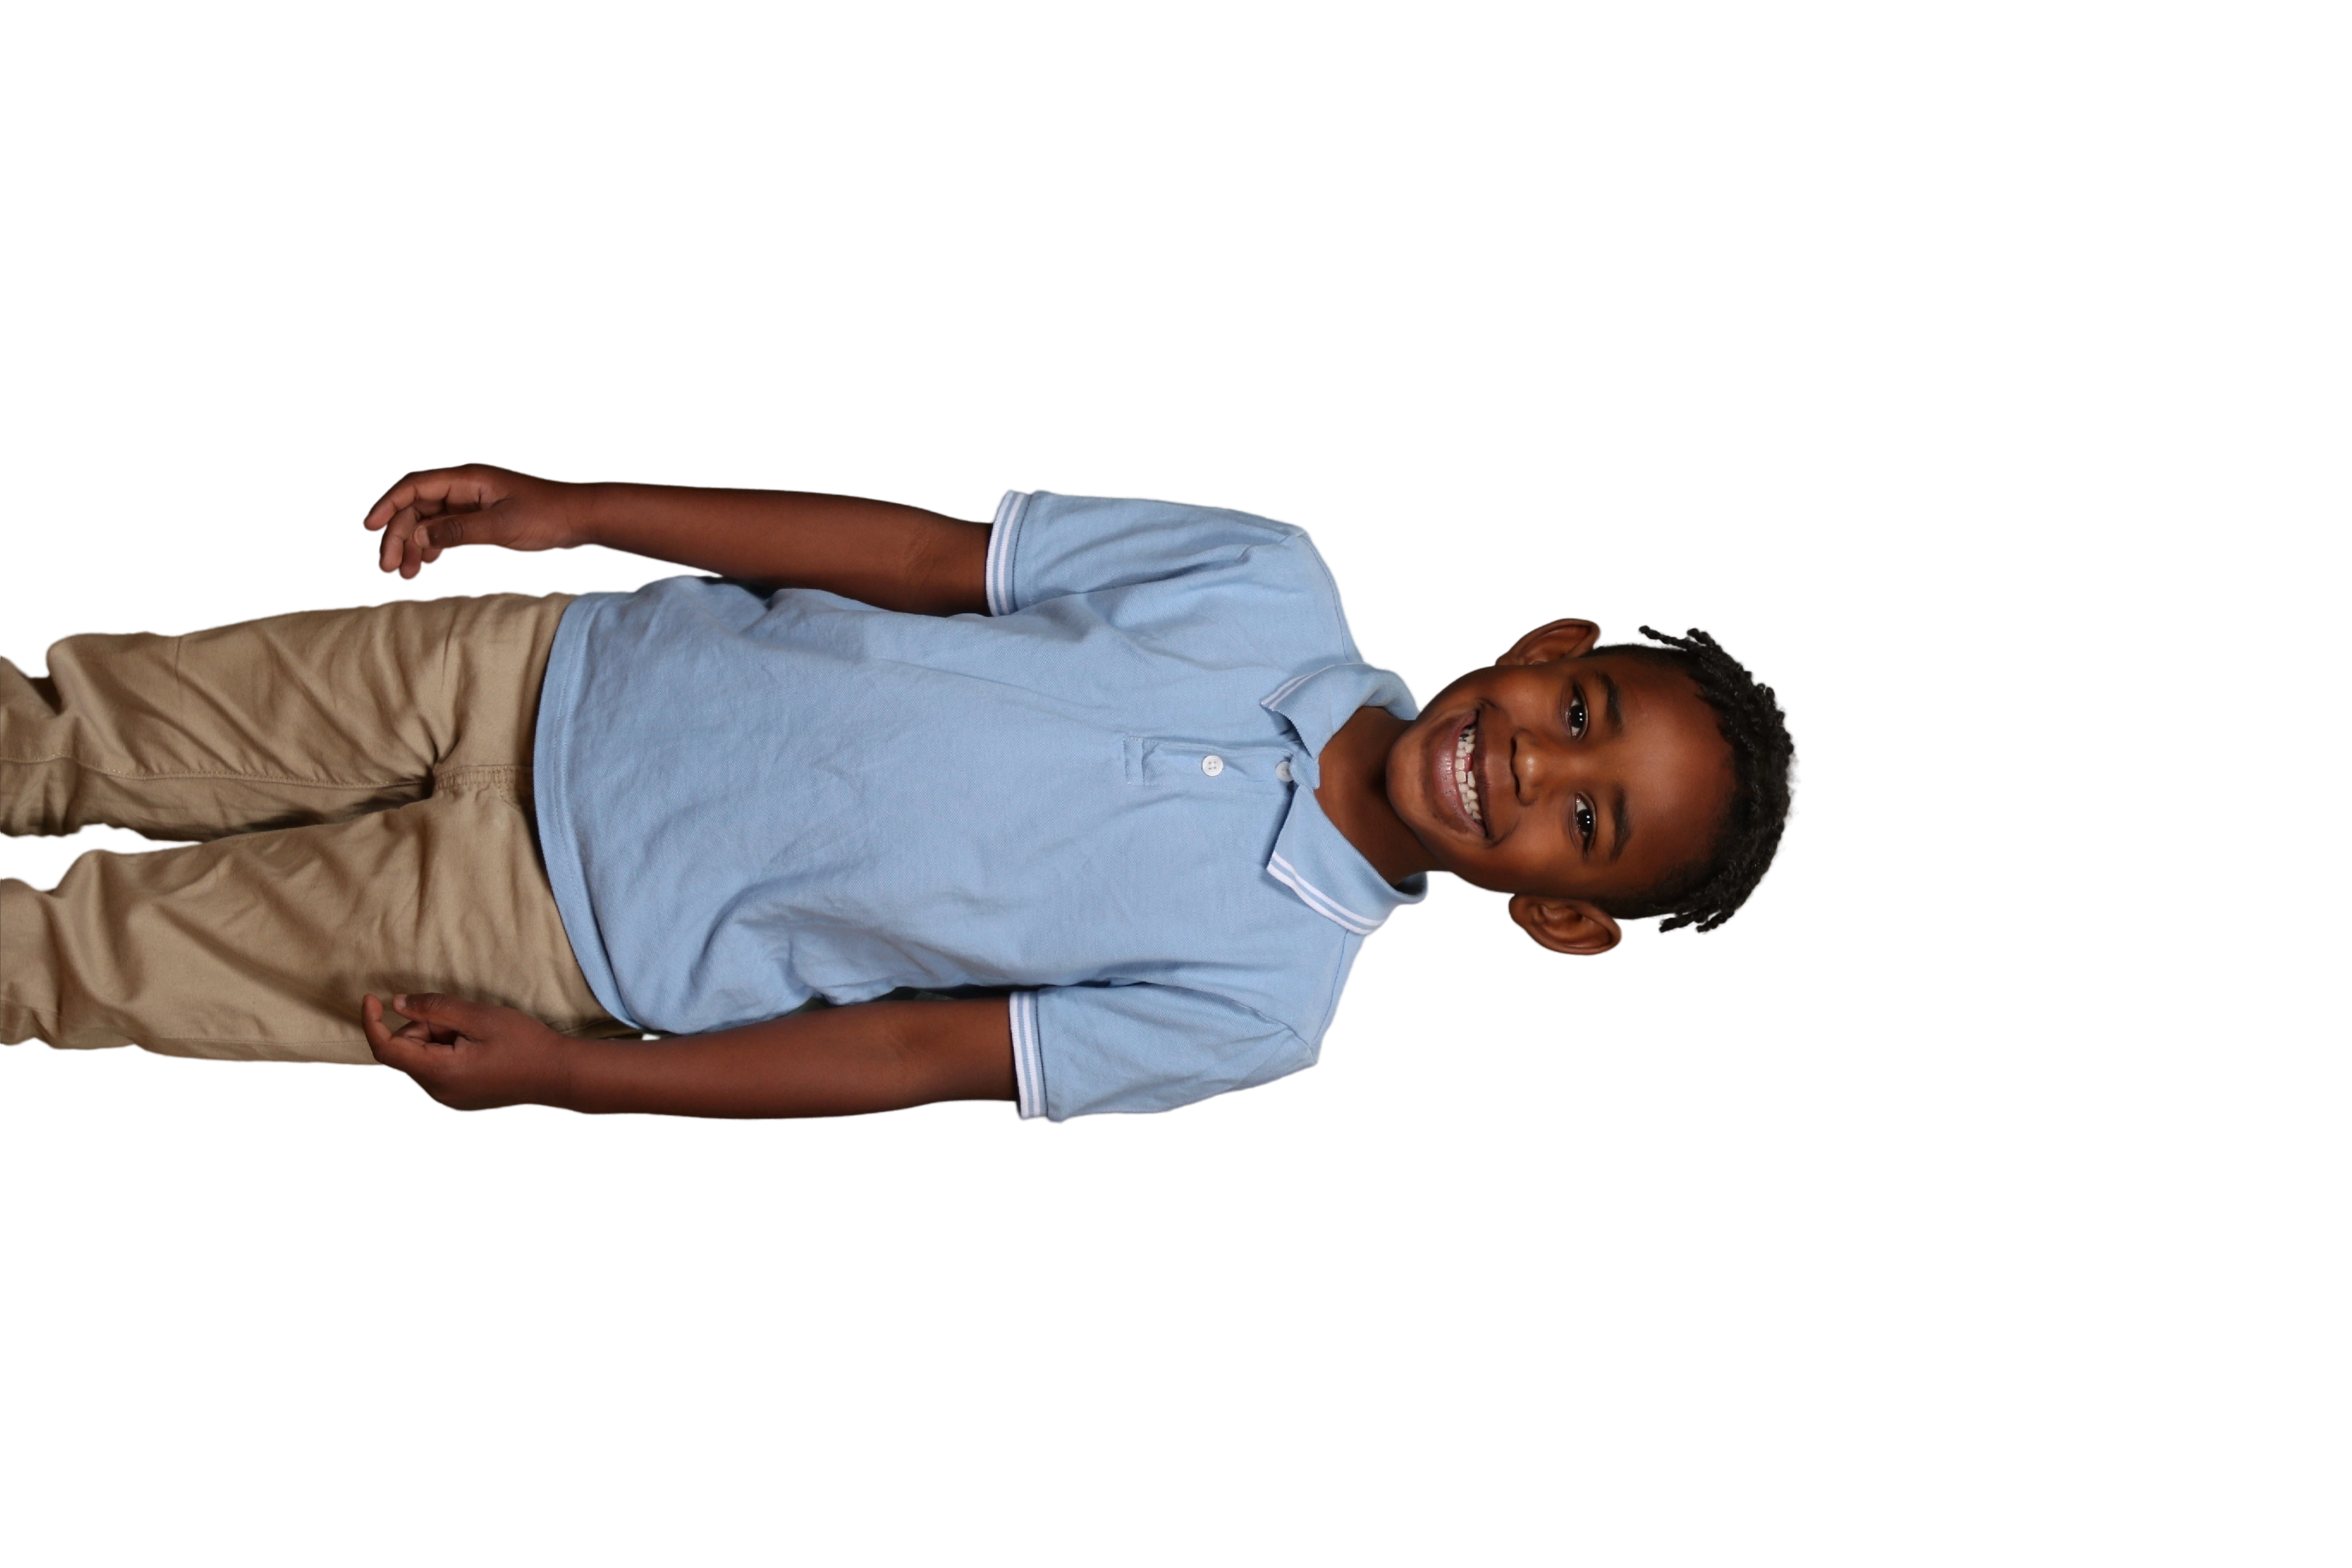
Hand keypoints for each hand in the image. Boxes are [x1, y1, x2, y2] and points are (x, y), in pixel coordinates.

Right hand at [361, 463, 594, 581]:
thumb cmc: (549, 517)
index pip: (414, 486)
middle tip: (387, 566)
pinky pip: (447, 531)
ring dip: (414, 545)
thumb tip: (420, 535)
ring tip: (402, 573)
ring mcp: (472, 503)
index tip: (369, 528)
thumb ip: (459, 530)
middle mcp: (466, 488)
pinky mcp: (481, 519)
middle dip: (399, 535)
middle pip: (418, 507)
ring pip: (430, 521)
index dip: (388, 505)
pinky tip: (421, 566)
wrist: (582, 519)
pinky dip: (433, 547)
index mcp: (468, 479)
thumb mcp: (502, 527)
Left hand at [362, 991, 572, 1112]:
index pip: (386, 1049)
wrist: (559, 1074)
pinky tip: (478, 1046)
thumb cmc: (524, 1043)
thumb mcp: (479, 1016)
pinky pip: (438, 1069)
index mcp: (439, 1073)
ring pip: (423, 1059)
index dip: (372, 1022)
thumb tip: (398, 1003)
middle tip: (460, 1016)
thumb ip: (435, 1008)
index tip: (372, 997)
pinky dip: (447, 1051)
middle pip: (407, 1051)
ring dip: (438, 1038)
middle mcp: (437, 1092)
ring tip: (476, 1033)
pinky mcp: (460, 1098)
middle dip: (424, 1026)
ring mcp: (449, 1098)